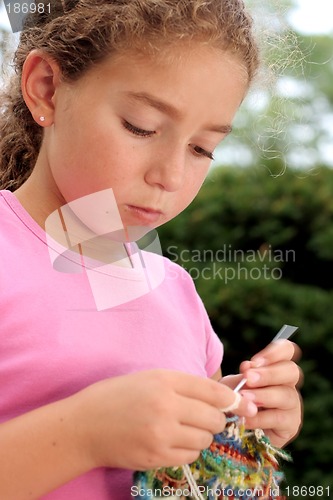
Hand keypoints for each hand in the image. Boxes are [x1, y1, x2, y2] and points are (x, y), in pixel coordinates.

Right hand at [75, 370, 257, 470]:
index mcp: (165, 381)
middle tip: (204, 417)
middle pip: (214, 418)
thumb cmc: (118, 395)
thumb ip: (186, 385)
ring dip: (201, 436)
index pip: (214, 391)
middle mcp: (166, 406)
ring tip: (184, 429)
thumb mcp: (151, 378)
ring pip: (204, 440)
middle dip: (216, 419)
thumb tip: (223, 398)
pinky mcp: (156, 457)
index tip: (241, 404)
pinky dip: (188, 450)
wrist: (84, 426)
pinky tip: (173, 441)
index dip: (233, 399)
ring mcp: (161, 435)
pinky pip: (189, 456)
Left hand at [238, 340, 302, 447]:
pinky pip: (279, 418)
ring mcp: (292, 404)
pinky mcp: (291, 425)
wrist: (235, 429)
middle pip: (291, 371)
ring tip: (245, 397)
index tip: (254, 362)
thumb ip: (242, 376)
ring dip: (264, 395)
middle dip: (269, 374)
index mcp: (277, 367)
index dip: (274, 352)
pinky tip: (246, 418)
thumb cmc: (238, 401)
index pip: (287, 350)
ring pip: (287, 395)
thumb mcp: (235, 385)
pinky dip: (261, 418)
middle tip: (248, 378)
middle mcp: (288, 384)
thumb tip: (248, 366)